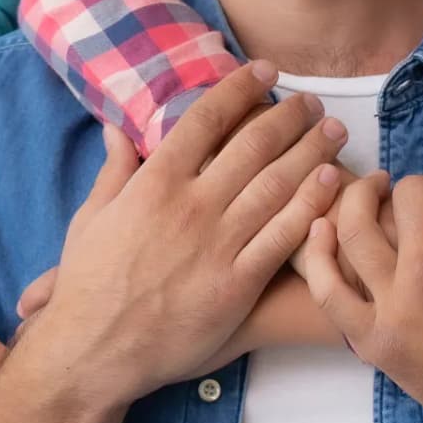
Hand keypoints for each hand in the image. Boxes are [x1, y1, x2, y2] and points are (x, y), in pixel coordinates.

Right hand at [18, 65, 344, 407]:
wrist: (97, 349)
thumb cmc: (89, 284)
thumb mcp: (91, 219)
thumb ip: (114, 171)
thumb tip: (118, 128)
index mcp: (153, 184)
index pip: (205, 120)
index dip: (240, 90)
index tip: (264, 72)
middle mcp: (191, 206)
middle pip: (252, 145)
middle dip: (287, 116)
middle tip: (309, 101)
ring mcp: (218, 244)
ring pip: (277, 184)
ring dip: (311, 151)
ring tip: (332, 130)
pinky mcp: (238, 283)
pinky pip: (283, 237)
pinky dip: (310, 205)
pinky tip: (330, 182)